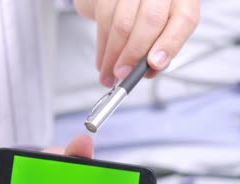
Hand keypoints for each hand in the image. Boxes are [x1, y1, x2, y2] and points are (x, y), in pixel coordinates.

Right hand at [73, 0, 199, 86]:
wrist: (121, 0)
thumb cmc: (145, 16)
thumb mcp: (161, 31)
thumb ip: (160, 48)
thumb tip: (149, 71)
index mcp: (182, 0)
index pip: (184, 19)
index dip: (170, 43)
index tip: (154, 64)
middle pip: (151, 20)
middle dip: (133, 53)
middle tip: (123, 74)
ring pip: (123, 23)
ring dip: (112, 56)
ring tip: (108, 74)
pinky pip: (104, 19)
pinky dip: (102, 46)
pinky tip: (102, 60)